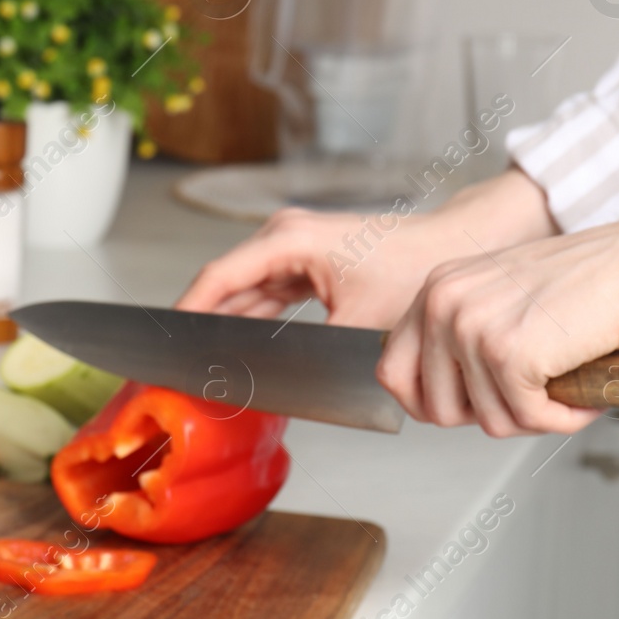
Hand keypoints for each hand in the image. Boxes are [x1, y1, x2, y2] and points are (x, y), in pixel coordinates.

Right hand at [175, 169, 557, 329]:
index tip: (164, 344)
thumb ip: (305, 355)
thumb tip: (265, 385)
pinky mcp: (307, 258)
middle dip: (202, 322)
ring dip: (227, 321)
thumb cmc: (413, 275)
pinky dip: (253, 315)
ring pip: (244, 289)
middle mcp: (284, 234)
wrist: (454, 249)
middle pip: (225, 283)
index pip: (217, 279)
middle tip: (179, 361)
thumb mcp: (355, 326)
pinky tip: (241, 344)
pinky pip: (266, 290)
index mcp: (287, 240)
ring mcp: (294, 244)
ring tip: (204, 356)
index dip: (186, 314)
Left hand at [376, 190, 618, 435]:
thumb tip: (441, 401)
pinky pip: (528, 420)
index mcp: (436, 288)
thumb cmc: (589, 280)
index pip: (393, 372)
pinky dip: (565, 419)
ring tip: (567, 385)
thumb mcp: (500, 296)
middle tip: (534, 397)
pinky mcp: (511, 355)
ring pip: (488, 422)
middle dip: (490, 415)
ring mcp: (472, 328)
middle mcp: (443, 304)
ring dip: (537, 417)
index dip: (431, 404)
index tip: (472, 407)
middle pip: (436, 409)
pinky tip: (587, 393)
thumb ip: (463, 336)